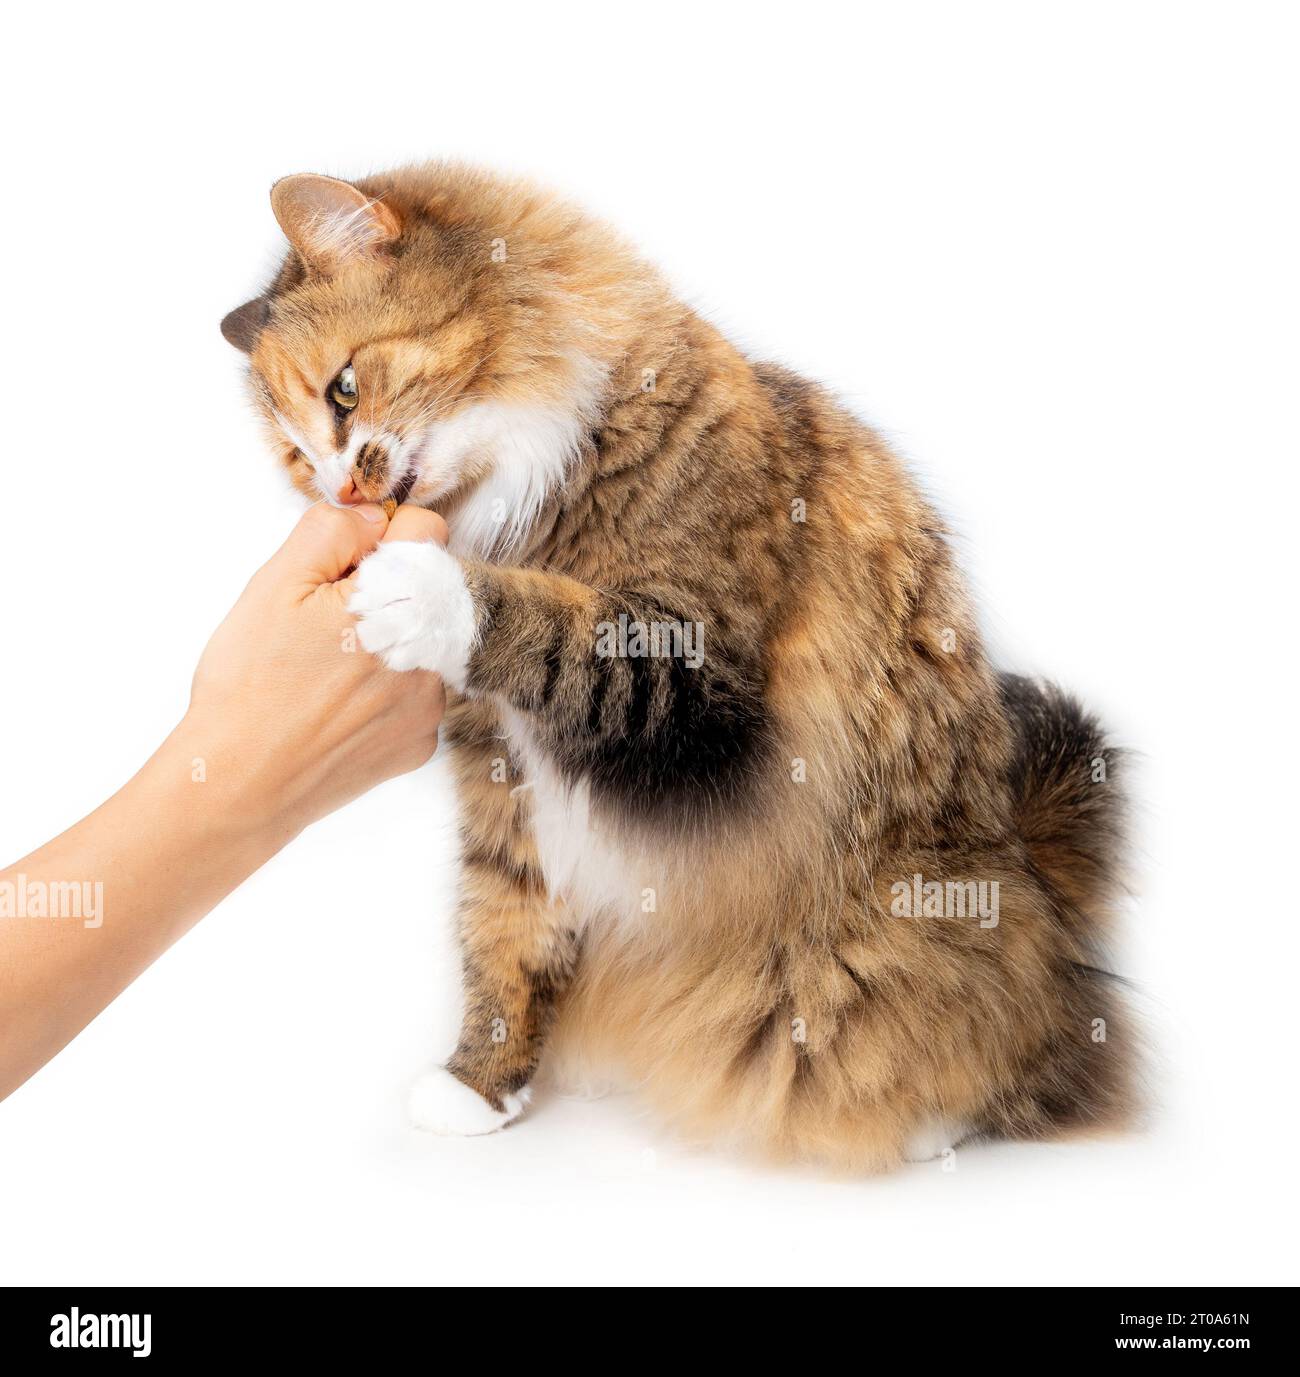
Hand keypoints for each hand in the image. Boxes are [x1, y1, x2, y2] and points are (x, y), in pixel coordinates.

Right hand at [183, 502, 448, 838]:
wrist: (241, 783)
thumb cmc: (250, 682)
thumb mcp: (277, 582)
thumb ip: (334, 532)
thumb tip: (375, 518)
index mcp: (405, 599)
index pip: (425, 532)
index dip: (378, 538)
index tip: (343, 565)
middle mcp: (434, 649)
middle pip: (421, 591)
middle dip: (378, 596)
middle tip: (319, 628)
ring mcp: (432, 703)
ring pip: (415, 646)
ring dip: (382, 647)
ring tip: (320, 674)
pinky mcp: (420, 743)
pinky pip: (410, 698)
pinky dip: (379, 696)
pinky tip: (333, 709)